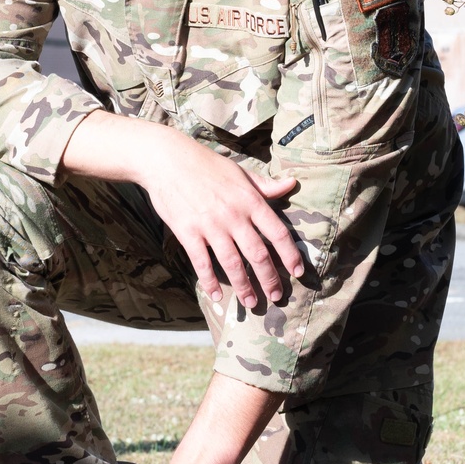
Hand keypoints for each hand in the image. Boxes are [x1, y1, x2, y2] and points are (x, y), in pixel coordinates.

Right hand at [137, 130, 302, 307]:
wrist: (167, 160)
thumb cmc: (206, 164)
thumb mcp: (240, 172)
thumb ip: (265, 185)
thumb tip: (292, 183)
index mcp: (250, 200)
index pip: (277, 233)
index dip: (290, 255)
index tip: (297, 272)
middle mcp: (233, 216)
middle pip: (258, 254)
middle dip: (269, 279)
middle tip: (276, 296)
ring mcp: (210, 226)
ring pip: (232, 263)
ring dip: (244, 286)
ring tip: (252, 303)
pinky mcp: (188, 232)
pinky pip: (201, 263)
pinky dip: (210, 281)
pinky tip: (217, 295)